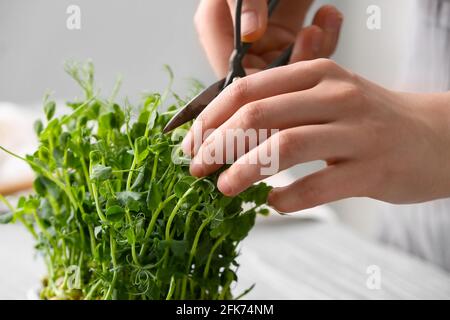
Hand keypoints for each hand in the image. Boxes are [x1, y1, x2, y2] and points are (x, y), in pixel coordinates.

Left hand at [182, 59, 449, 211]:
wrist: (435, 135)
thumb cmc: (368, 119)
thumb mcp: (326, 96)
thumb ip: (281, 106)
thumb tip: (222, 132)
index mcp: (316, 74)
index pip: (246, 90)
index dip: (210, 119)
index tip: (191, 144)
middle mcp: (335, 96)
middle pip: (257, 116)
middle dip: (216, 145)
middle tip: (197, 169)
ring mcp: (356, 131)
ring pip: (283, 147)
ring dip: (243, 171)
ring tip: (224, 187)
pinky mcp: (372, 169)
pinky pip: (318, 187)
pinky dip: (287, 199)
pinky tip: (273, 203)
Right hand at [194, 0, 342, 76]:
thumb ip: (242, 1)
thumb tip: (251, 32)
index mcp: (217, 27)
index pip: (232, 71)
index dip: (256, 82)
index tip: (280, 76)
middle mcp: (242, 38)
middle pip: (265, 74)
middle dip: (292, 64)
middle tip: (309, 40)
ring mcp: (269, 35)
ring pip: (291, 64)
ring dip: (313, 50)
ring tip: (321, 24)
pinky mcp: (291, 30)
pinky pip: (309, 46)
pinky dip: (325, 36)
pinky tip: (328, 15)